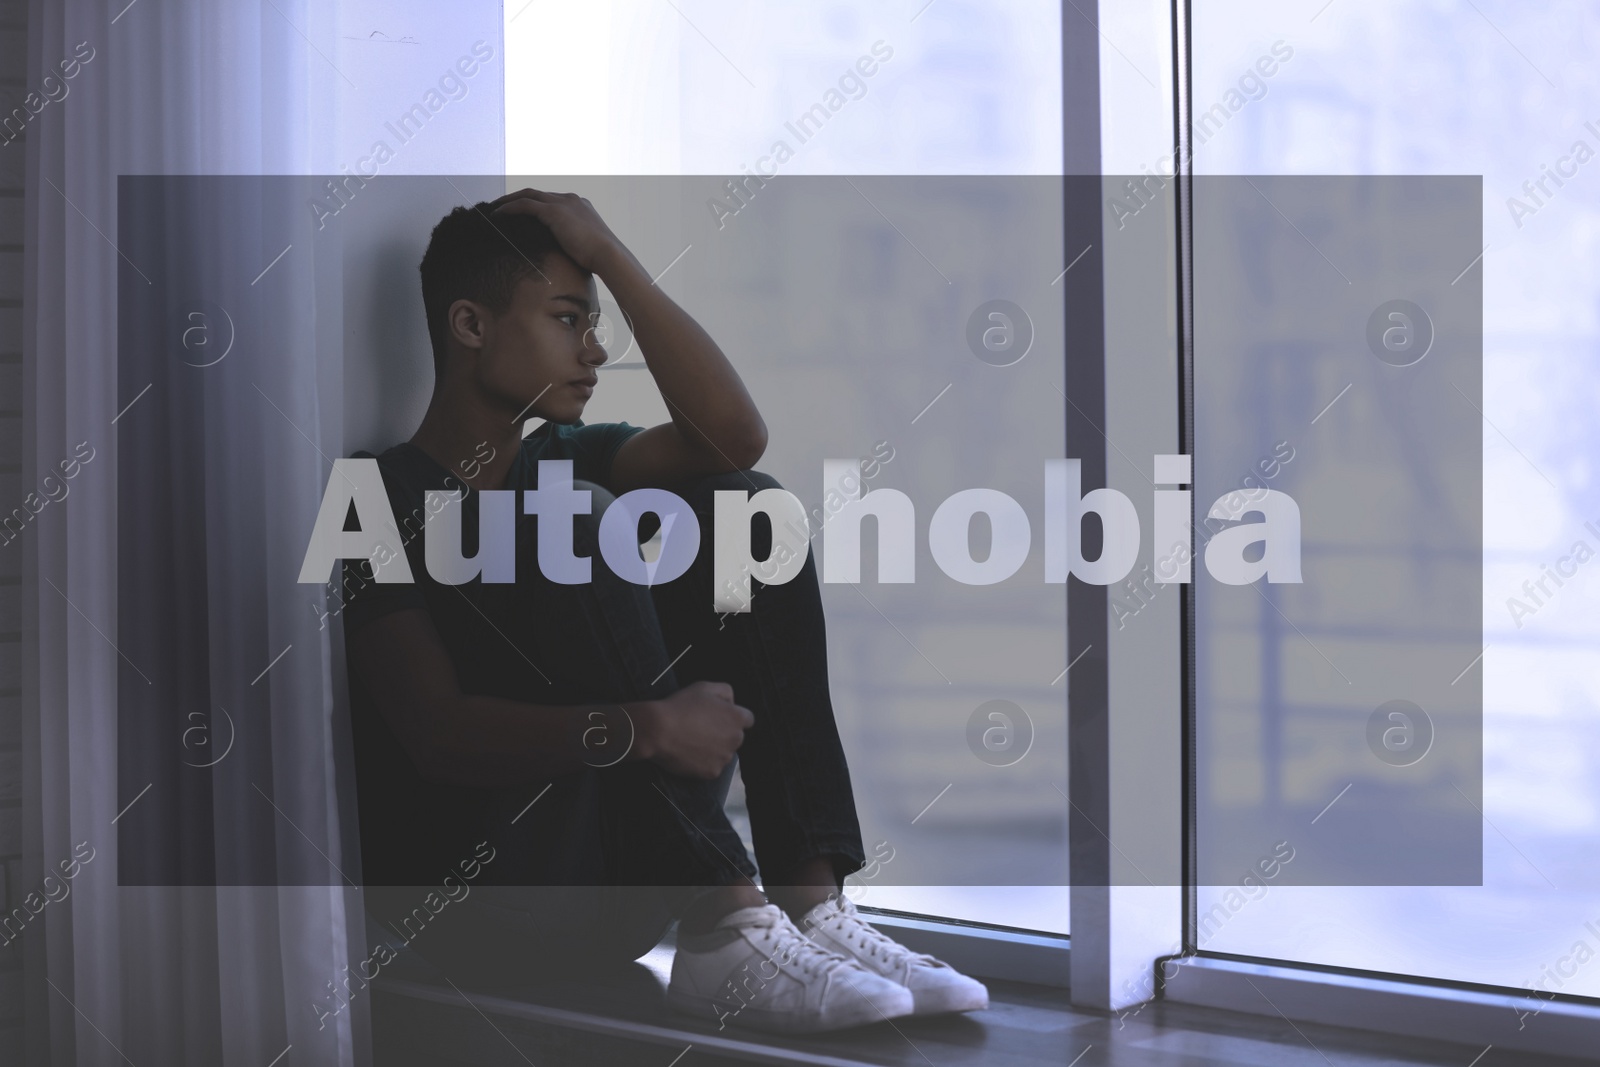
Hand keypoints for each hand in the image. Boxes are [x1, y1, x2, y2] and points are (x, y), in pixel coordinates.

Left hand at [490, 188, 628, 274]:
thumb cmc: (601, 259)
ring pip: (528, 195)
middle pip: (537, 193)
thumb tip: (570, 259)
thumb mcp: (587, 248)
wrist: (609, 255)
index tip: (520, 213)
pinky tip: (497, 216)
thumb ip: (576, 245)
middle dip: (517, 198)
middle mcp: (570, 200)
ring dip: (508, 200)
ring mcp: (562, 203)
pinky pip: (525, 205)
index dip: (534, 204)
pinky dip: (509, 208)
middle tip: (500, 207)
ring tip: (494, 210)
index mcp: (580, 206)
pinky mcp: (554, 211)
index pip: (551, 200)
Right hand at [635, 681, 753, 778]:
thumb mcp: (704, 687)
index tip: (718, 717)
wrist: (658, 730)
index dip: (732, 717)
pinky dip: (704, 762)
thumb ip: (725, 692)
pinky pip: (712, 767)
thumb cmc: (681, 706)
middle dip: (724, 733)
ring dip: (714, 748)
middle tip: (702, 729)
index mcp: (737, 718)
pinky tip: (689, 753)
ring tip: (693, 741)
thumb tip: (732, 703)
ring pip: (724, 753)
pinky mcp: (712, 773)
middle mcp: (736, 740)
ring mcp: (724, 758)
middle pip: (735, 737)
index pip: (747, 719)